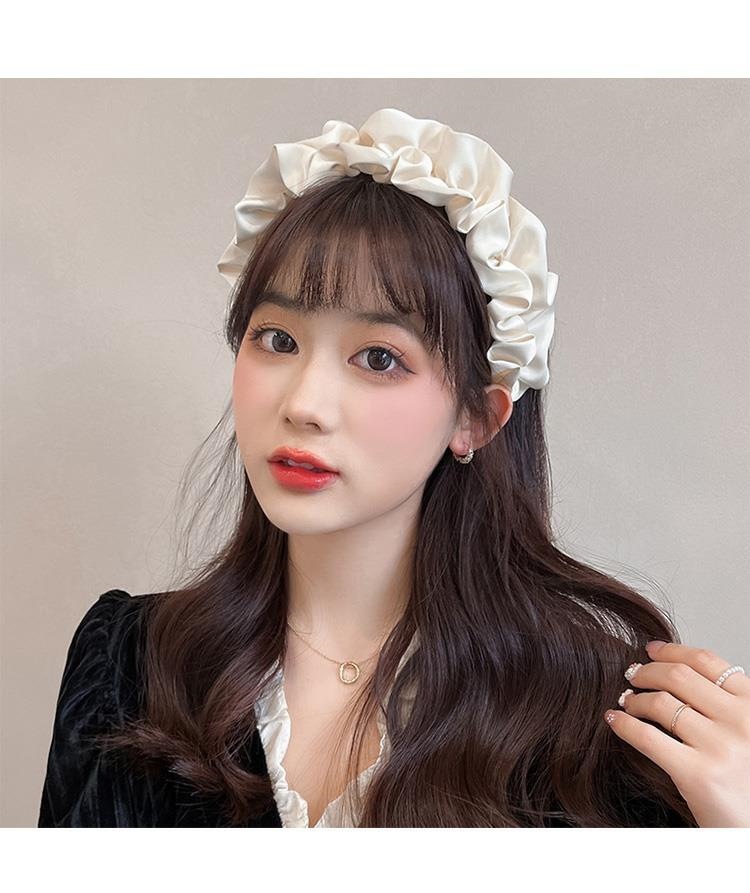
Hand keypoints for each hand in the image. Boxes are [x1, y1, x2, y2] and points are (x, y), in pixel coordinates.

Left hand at [604, 640, 749, 826]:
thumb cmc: (749, 781)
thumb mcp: (749, 731)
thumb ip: (724, 704)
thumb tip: (675, 671)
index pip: (706, 661)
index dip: (672, 650)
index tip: (651, 650)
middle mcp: (740, 721)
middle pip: (678, 676)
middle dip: (647, 670)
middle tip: (632, 674)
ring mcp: (720, 748)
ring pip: (660, 703)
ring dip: (634, 698)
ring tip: (626, 701)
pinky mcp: (698, 775)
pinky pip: (647, 737)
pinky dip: (624, 724)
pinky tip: (614, 720)